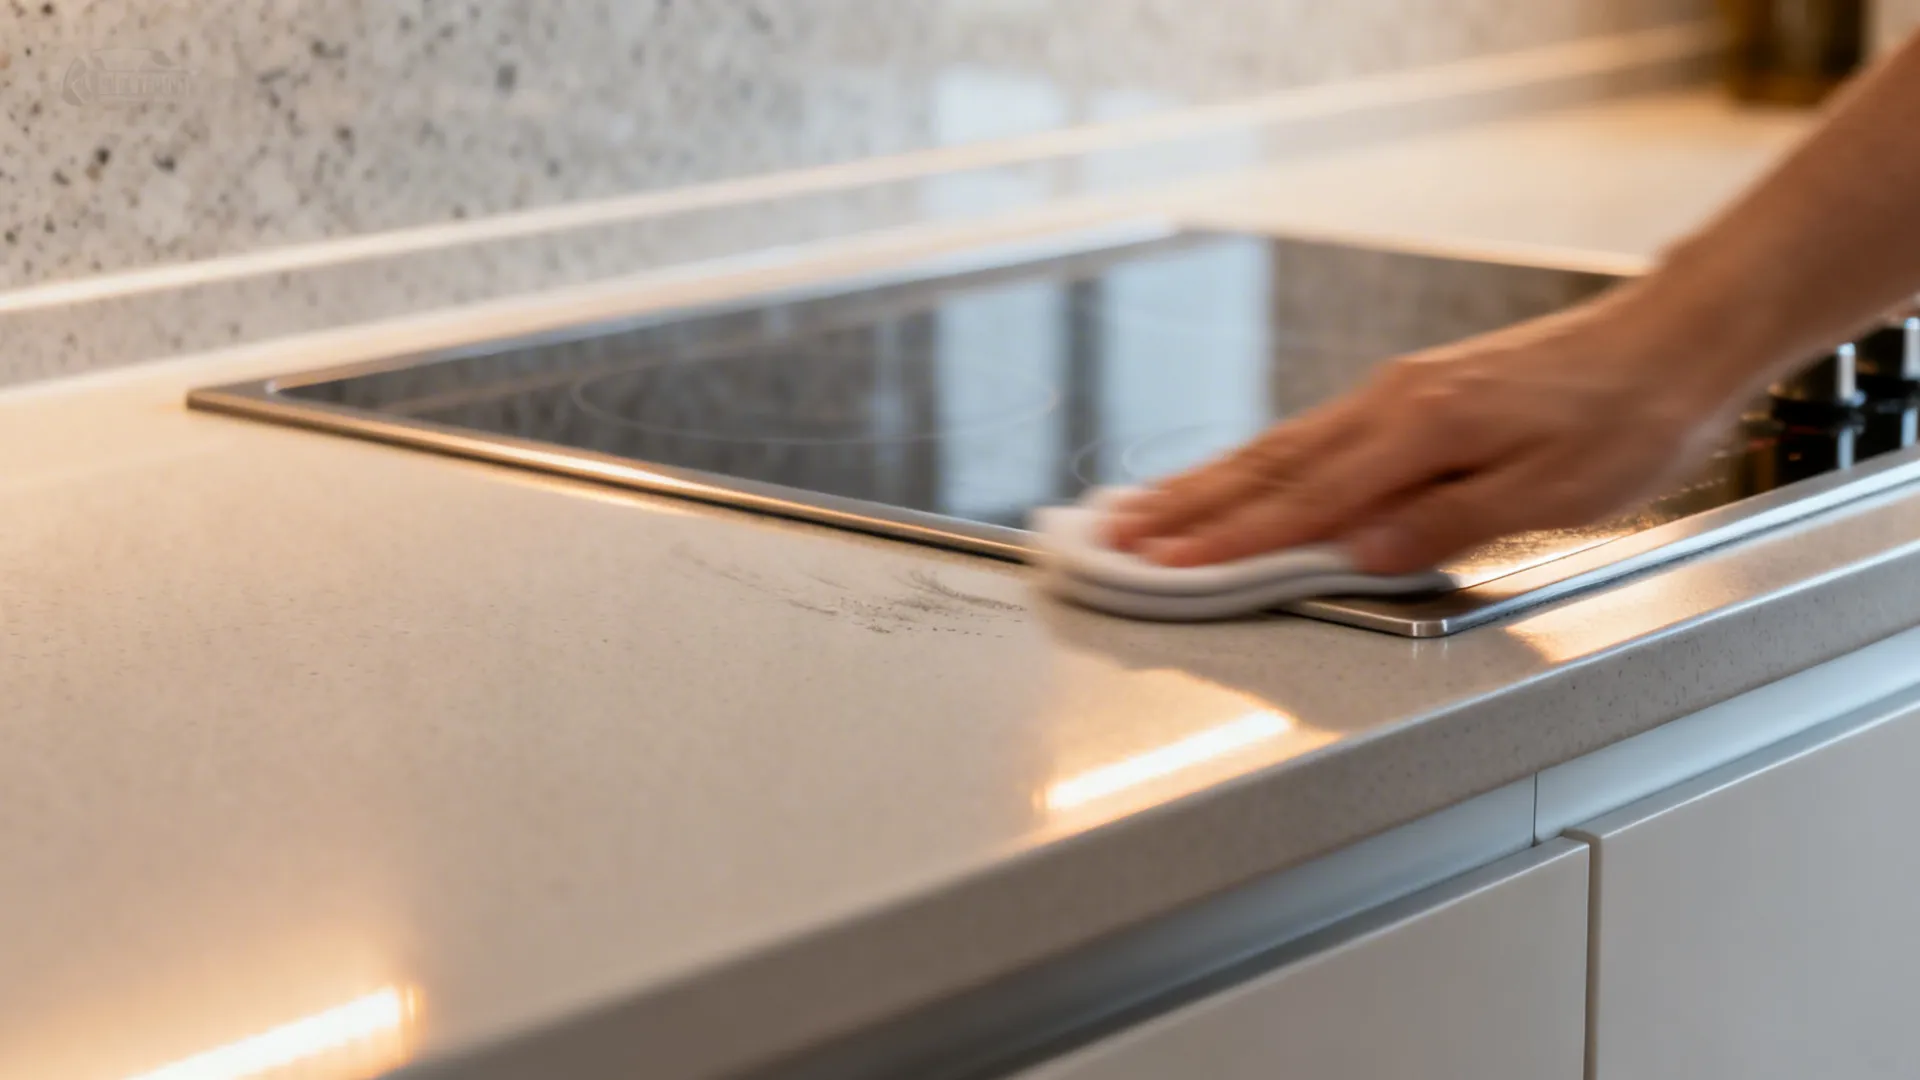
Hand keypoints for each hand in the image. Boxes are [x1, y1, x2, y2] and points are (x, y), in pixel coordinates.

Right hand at [1106, 285, 1751, 574]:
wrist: (1673, 339)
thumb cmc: (1628, 416)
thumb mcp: (1554, 491)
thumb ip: (1446, 523)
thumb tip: (1357, 552)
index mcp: (1421, 430)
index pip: (1302, 502)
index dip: (1226, 542)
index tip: (1161, 566)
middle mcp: (1393, 405)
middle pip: (1265, 468)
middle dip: (1183, 508)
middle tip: (1112, 536)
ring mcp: (1396, 395)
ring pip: (1279, 449)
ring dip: (1206, 484)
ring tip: (1144, 509)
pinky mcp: (1411, 396)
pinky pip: (1310, 438)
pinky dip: (1256, 465)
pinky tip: (1237, 479)